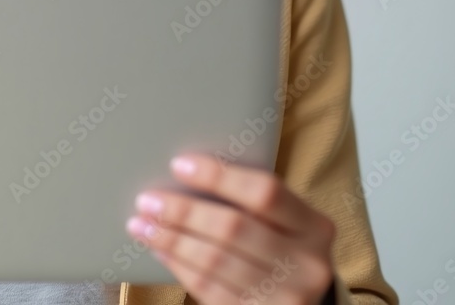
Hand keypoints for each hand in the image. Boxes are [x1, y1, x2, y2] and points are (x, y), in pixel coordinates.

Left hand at [125, 153, 335, 303]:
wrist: (309, 304)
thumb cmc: (283, 248)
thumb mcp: (284, 222)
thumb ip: (249, 201)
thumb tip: (183, 174)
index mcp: (314, 226)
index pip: (264, 192)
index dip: (218, 176)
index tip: (178, 164)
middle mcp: (307, 265)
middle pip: (233, 228)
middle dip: (183, 211)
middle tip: (147, 200)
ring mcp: (287, 299)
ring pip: (215, 262)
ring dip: (171, 240)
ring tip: (141, 224)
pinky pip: (210, 290)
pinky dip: (178, 266)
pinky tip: (159, 250)